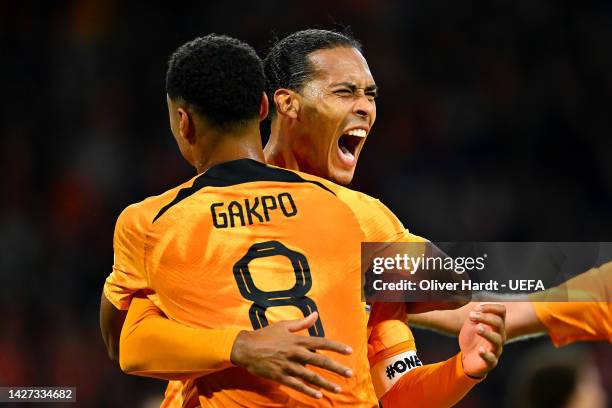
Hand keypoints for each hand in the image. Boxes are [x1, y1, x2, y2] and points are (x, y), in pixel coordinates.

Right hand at [230, 312, 352, 398]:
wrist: (245, 348)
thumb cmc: (265, 335)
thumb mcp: (283, 325)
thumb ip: (301, 322)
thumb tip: (315, 315)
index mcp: (297, 339)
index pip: (321, 342)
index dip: (336, 347)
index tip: (349, 351)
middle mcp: (295, 352)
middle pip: (320, 360)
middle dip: (336, 367)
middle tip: (350, 373)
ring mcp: (288, 366)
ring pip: (311, 376)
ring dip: (326, 383)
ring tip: (338, 388)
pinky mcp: (280, 376)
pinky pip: (297, 385)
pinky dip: (308, 391)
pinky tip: (318, 395)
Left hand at [458, 303, 505, 377]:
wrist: (467, 359)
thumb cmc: (472, 339)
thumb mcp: (470, 324)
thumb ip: (474, 315)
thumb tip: (475, 307)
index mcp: (495, 325)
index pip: (501, 311)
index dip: (491, 307)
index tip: (477, 307)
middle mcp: (499, 335)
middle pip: (499, 323)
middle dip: (485, 317)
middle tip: (471, 316)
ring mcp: (496, 349)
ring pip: (497, 340)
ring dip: (487, 333)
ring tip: (477, 328)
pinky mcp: (490, 362)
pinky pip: (491, 359)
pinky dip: (486, 354)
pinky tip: (480, 350)